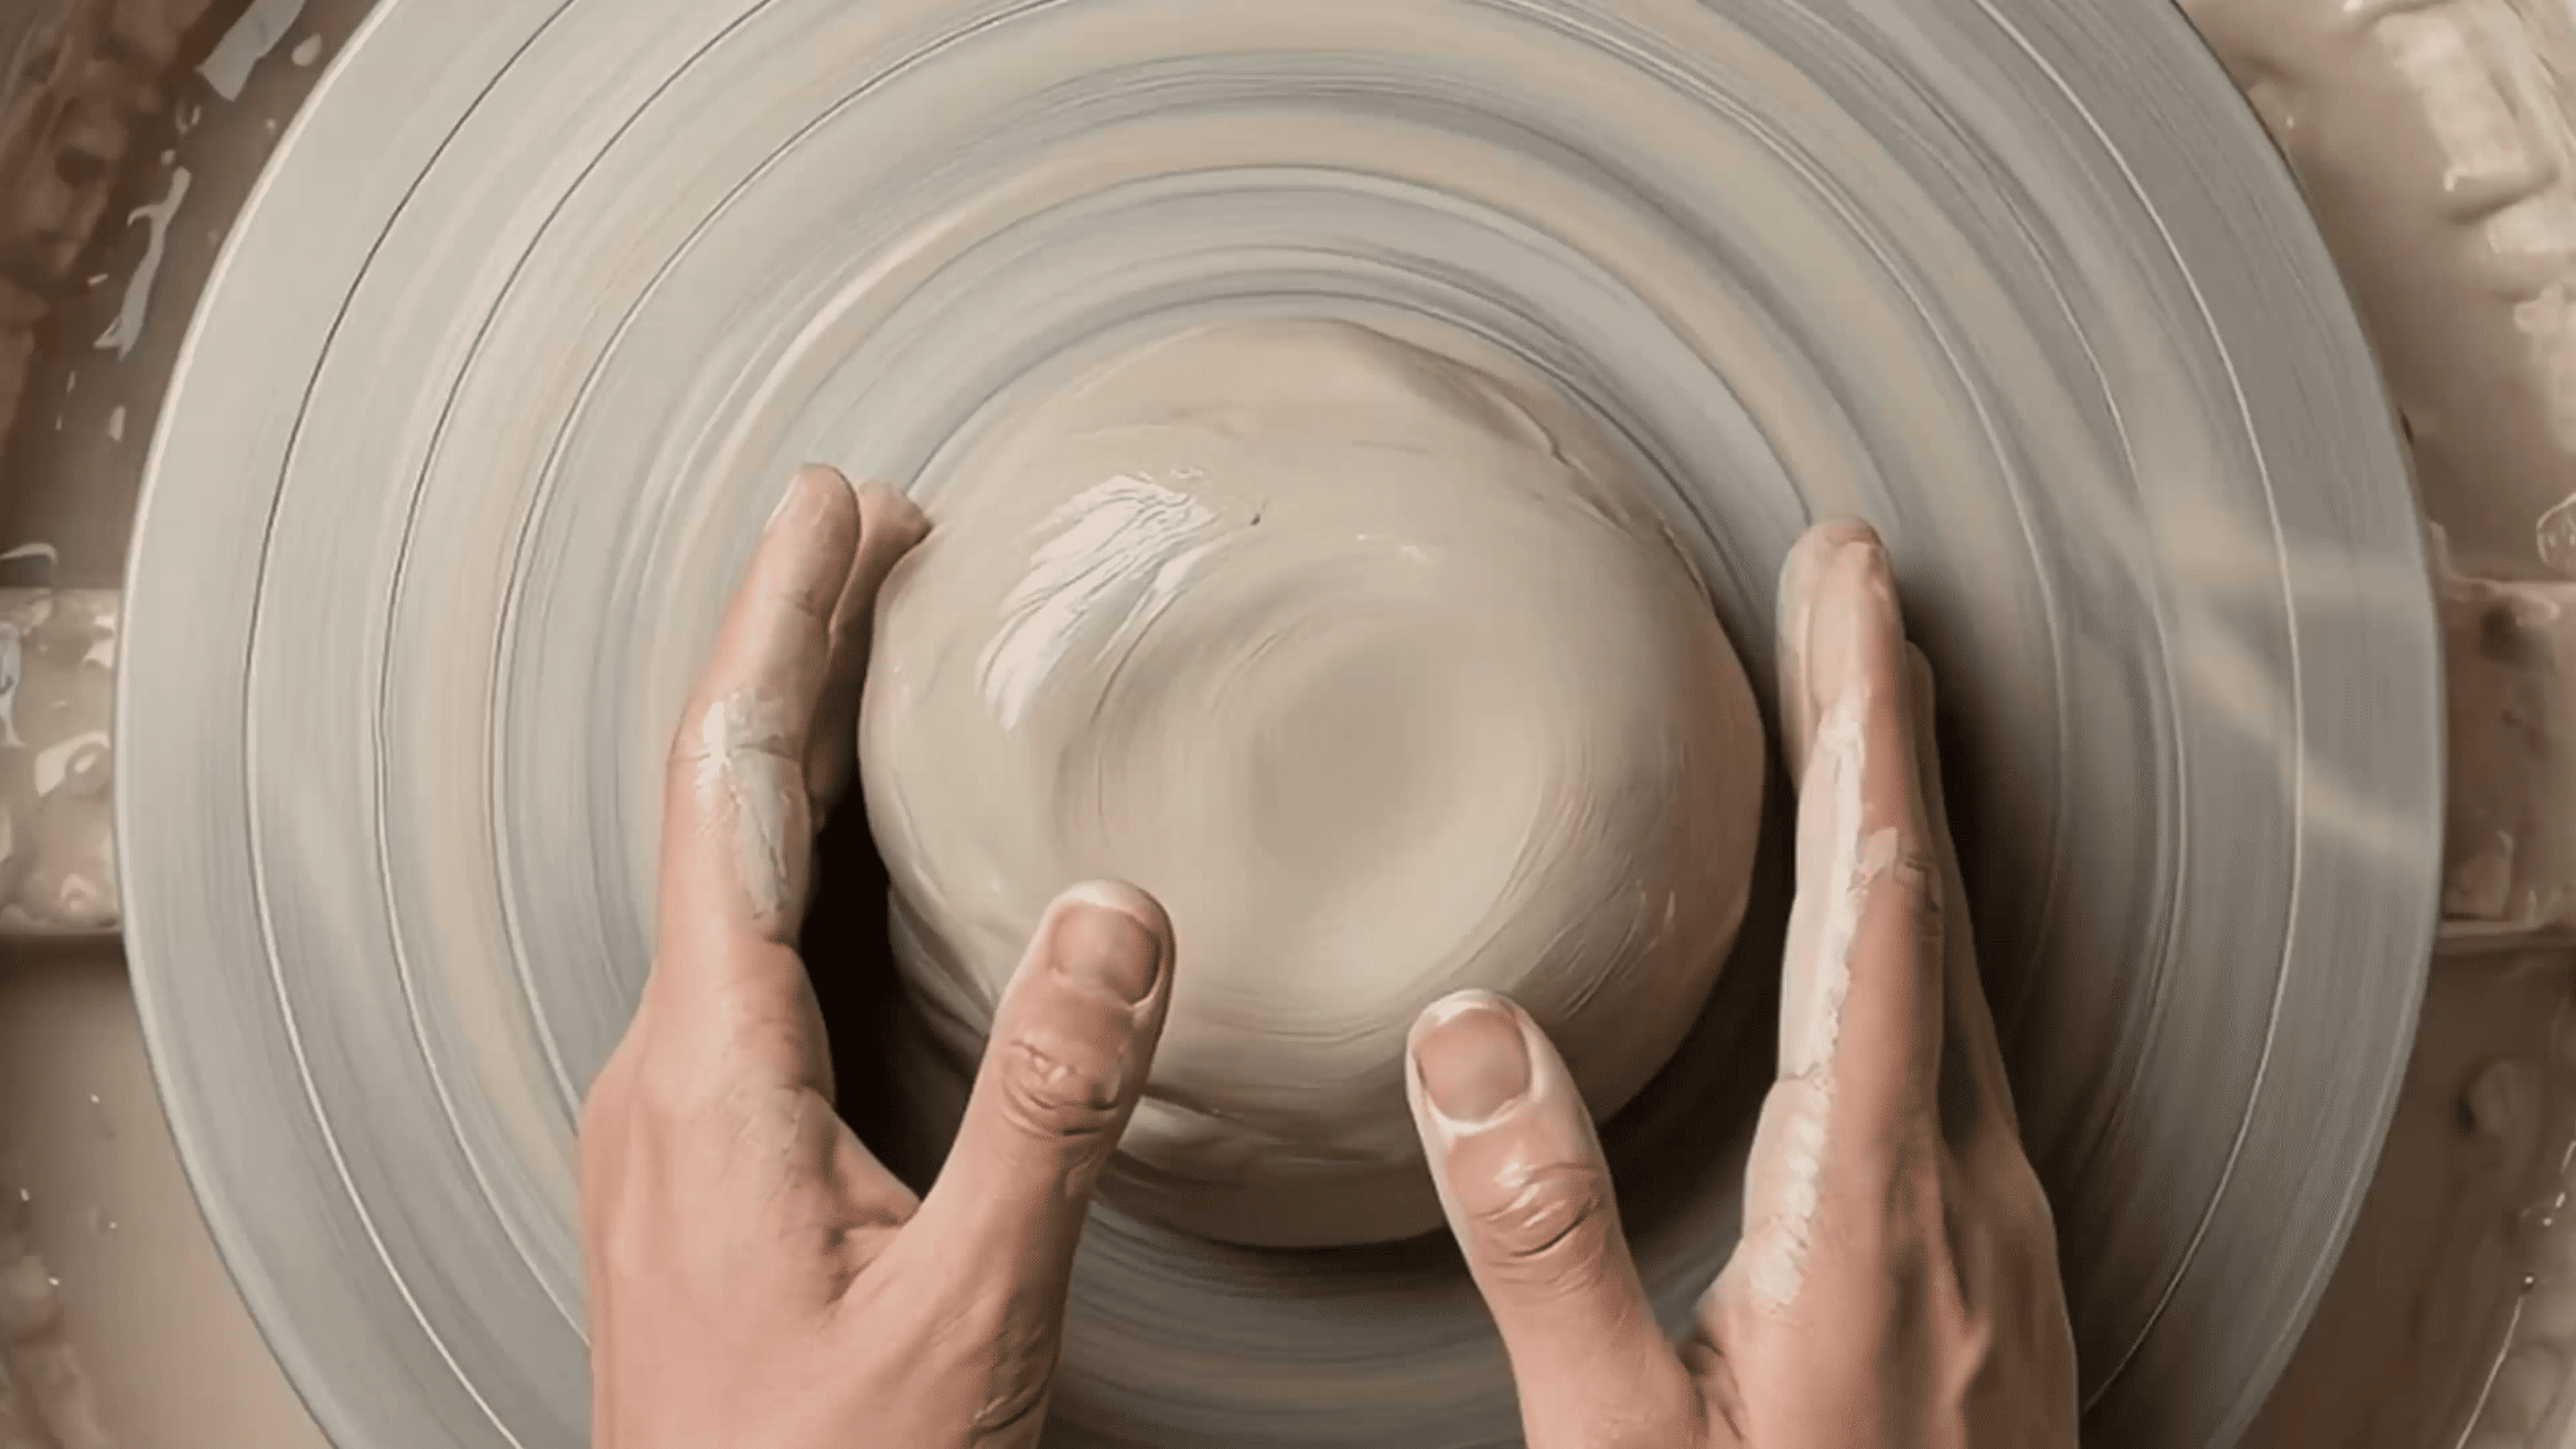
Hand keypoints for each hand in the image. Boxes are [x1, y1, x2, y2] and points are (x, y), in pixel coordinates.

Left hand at [579, 465, 1178, 1448]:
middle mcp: (671, 1076)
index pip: (731, 792)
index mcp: (709, 1080)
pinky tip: (873, 843)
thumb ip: (1044, 1110)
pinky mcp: (717, 1155)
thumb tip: (1110, 912)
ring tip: (884, 643)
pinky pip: (756, 948)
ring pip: (737, 874)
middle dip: (802, 649)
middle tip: (884, 531)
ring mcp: (683, 1116)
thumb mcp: (968, 1312)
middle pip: (727, 805)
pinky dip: (818, 845)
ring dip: (808, 742)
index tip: (838, 507)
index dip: (783, 627)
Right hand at [1403, 520, 2079, 1447]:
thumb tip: (1470, 1035)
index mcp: (1879, 1201)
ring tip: (1857, 714)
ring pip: (1957, 967)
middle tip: (1846, 588)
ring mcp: (1998, 1230)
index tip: (1845, 584)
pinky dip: (1911, 929)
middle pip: (1935, 902)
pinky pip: (1957, 1038)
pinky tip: (1874, 937)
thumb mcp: (1620, 1442)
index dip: (1862, 725)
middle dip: (1888, 725)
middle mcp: (1967, 1189)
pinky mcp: (1991, 1270)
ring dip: (1904, 823)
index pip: (1877, 904)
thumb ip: (1544, 1241)